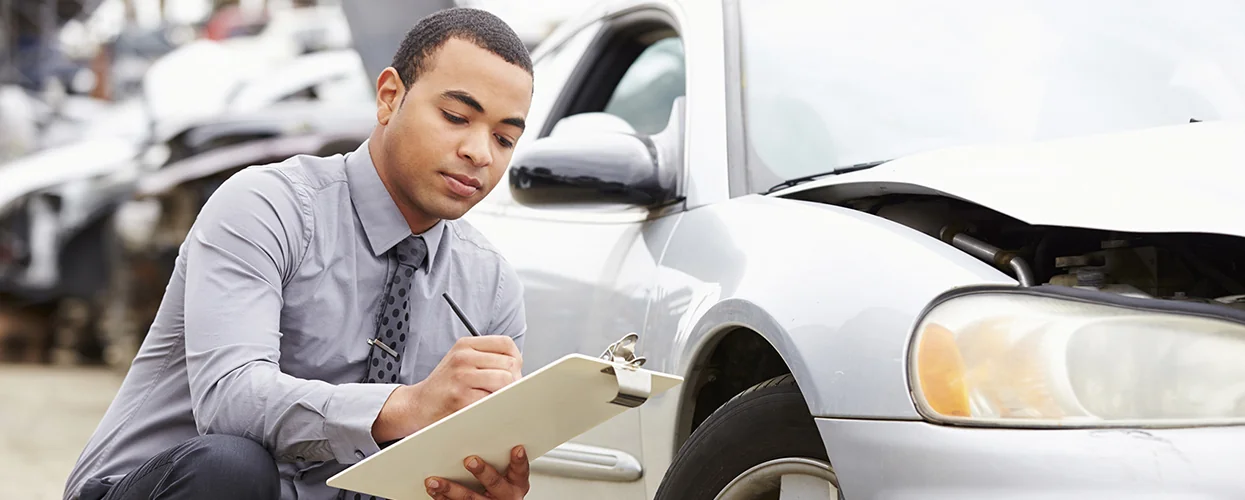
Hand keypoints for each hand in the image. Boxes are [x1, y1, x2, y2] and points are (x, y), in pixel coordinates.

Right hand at [372, 336, 520, 443]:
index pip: (506, 344)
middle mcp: (463, 358)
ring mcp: (462, 378)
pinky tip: (484, 407)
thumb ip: (487, 358)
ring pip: (505, 382)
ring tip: (494, 398)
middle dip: (513, 379)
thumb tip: (519, 370)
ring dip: (505, 393)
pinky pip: (493, 401)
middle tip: (504, 390)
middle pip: (509, 364)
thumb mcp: (461, 361)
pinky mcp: (462, 399)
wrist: (417, 405)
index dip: (515, 359)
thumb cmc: (444, 385)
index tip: (512, 371)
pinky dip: (494, 406)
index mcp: (465, 345)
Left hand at [426, 445, 529, 498]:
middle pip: (494, 484)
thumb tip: (485, 424)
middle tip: (469, 460)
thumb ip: (499, 453)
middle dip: (482, 472)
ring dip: (450, 489)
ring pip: (469, 498)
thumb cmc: (499, 480)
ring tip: (434, 480)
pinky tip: (433, 489)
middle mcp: (505, 496)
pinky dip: (442, 497)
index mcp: (517, 483)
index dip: (519, 460)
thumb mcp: (507, 470)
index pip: (520, 471)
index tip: (517, 448)